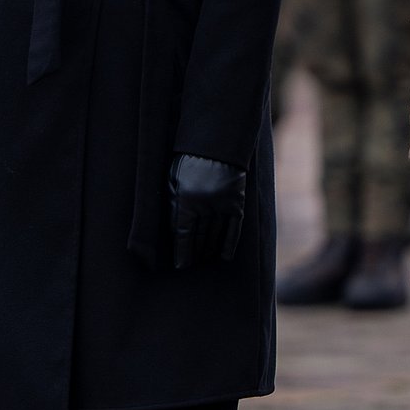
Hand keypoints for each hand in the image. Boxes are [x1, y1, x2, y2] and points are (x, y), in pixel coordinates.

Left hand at [169, 153, 246, 269]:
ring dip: (209, 250)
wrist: (214, 144)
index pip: (183, 234)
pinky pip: (234, 229)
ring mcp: (223, 204)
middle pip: (199, 237)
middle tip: (191, 265)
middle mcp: (205, 205)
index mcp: (185, 198)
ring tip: (204, 261)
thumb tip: (173, 231)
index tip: (180, 266)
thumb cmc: (187, 161)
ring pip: (215, 235)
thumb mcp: (172, 180)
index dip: (181, 252)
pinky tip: (223, 256)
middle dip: (194, 253)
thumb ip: (172, 204)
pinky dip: (228, 244)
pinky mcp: (237, 202)